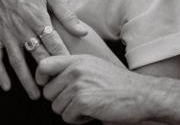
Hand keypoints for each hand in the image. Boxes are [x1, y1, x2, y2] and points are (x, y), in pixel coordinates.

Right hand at [0, 0, 87, 98]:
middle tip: (56, 87)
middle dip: (47, 72)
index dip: (62, 57)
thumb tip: (82, 31)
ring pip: (17, 61)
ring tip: (36, 94)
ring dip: (26, 79)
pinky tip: (7, 85)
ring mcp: (6, 32)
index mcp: (38, 17)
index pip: (53, 43)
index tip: (70, 70)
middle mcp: (22, 27)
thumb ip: (67, 15)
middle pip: (37, 55)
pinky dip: (0, 73)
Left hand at [36, 55, 152, 123]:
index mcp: (78, 60)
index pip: (44, 65)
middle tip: (81, 100)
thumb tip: (50, 81)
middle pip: (48, 93)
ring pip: (56, 107)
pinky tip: (94, 111)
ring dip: (71, 111)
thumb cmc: (117, 84)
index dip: (40, 78)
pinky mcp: (83, 101)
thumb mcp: (93, 67)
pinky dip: (79, 120)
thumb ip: (73, 69)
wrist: (139, 94)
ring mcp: (79, 85)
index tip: (45, 85)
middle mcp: (76, 69)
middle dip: (61, 101)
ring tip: (90, 104)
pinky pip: (67, 117)